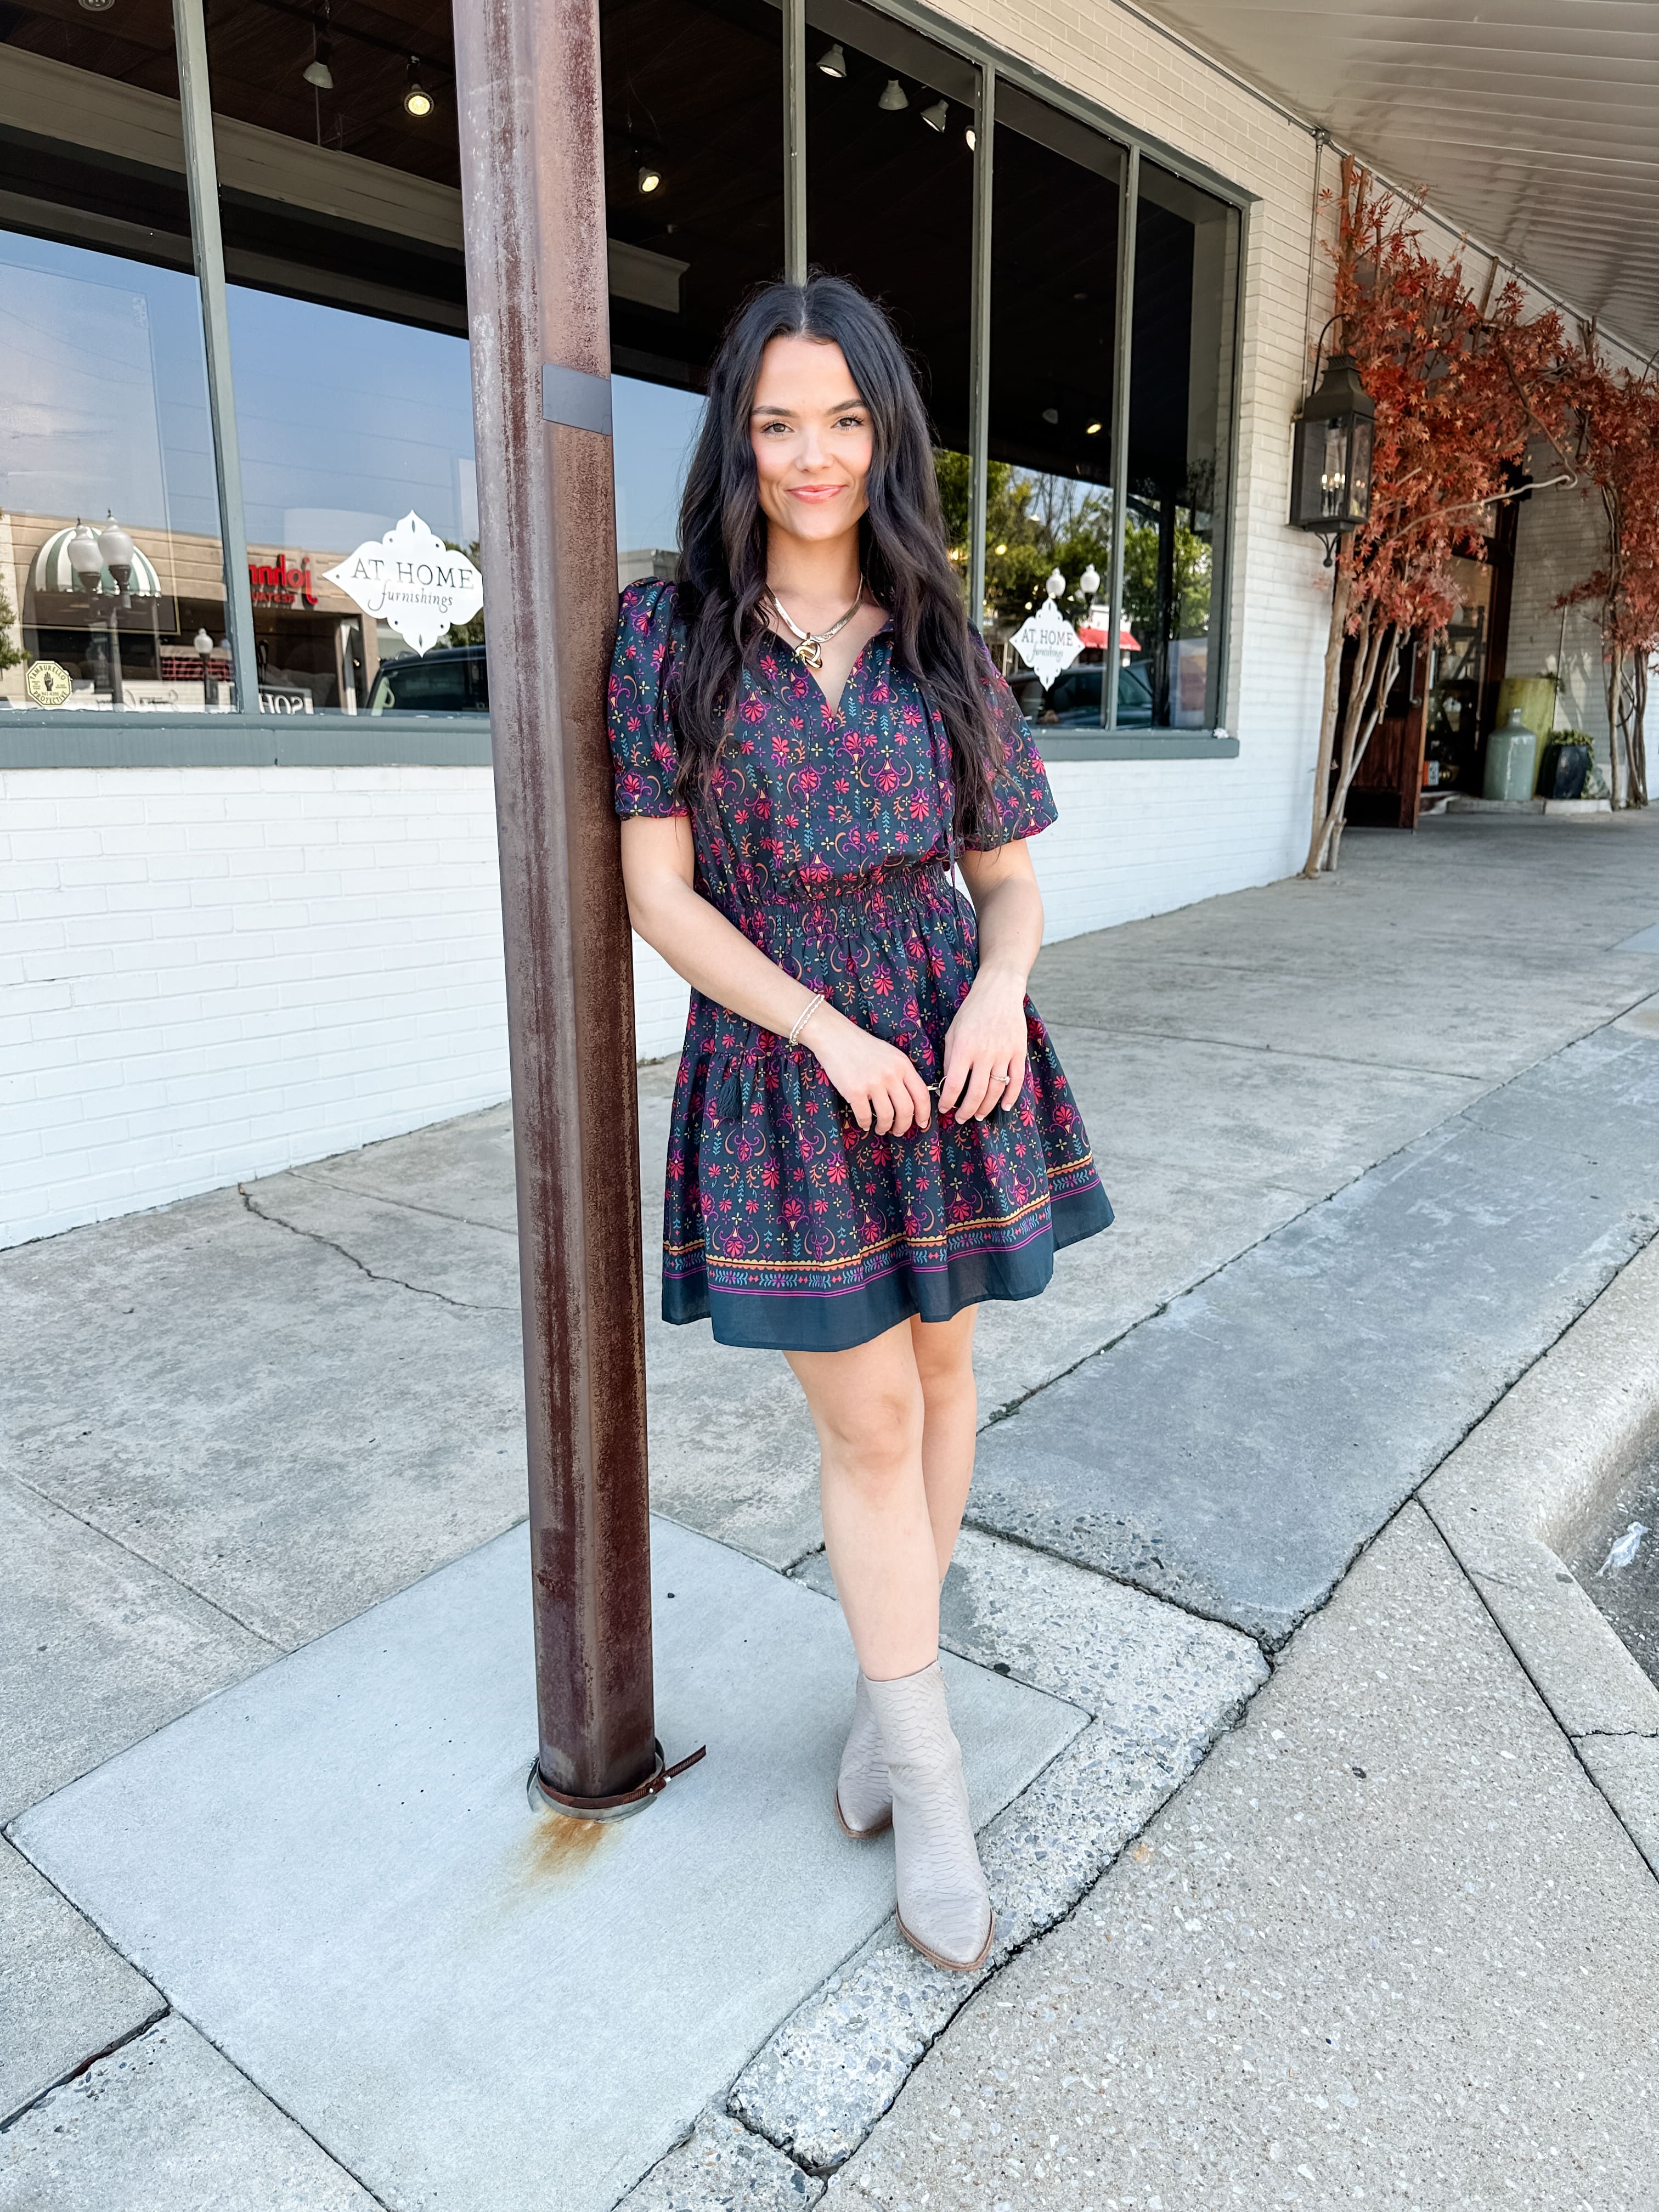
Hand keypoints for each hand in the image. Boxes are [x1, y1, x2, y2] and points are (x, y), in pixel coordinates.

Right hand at [806, 1005, 932, 1135]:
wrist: (835, 1037)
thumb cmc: (862, 1047)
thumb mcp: (890, 1054)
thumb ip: (902, 1073)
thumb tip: (911, 1100)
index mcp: (902, 1064)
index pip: (921, 1094)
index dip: (924, 1113)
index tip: (922, 1124)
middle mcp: (891, 1074)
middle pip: (906, 1110)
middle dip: (904, 1126)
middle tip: (899, 1131)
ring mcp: (873, 1083)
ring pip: (887, 1116)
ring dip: (885, 1127)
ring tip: (881, 1129)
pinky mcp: (854, 1090)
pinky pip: (865, 1116)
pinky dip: (865, 1124)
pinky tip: (865, 1124)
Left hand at [939, 968, 1027, 1120]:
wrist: (999, 992)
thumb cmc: (971, 1012)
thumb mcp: (953, 1032)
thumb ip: (951, 1058)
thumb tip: (948, 1084)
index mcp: (964, 1048)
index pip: (954, 1084)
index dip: (948, 1101)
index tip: (944, 1109)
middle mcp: (984, 1053)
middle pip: (976, 1093)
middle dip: (966, 1111)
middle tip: (961, 1119)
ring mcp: (1004, 1053)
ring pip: (996, 1090)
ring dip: (986, 1107)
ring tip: (979, 1115)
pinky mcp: (1019, 1052)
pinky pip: (1017, 1080)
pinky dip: (1011, 1097)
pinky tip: (1004, 1107)